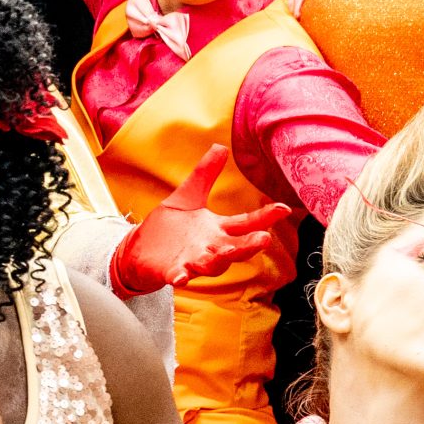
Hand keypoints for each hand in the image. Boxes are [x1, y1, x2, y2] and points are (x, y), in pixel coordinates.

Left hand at [109, 147, 290, 296]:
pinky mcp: (172, 271)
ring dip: (218, 260)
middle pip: (235, 248)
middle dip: (249, 245)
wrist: (139, 250)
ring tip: (221, 254)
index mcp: (217, 230)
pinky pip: (179, 275)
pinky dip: (180, 276)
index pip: (245, 223)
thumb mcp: (188, 196)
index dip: (265, 217)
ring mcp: (192, 261)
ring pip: (211, 264)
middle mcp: (210, 248)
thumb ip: (204, 175)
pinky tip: (180, 276)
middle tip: (264, 239)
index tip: (283, 209)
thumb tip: (220, 146)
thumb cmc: (169, 228)